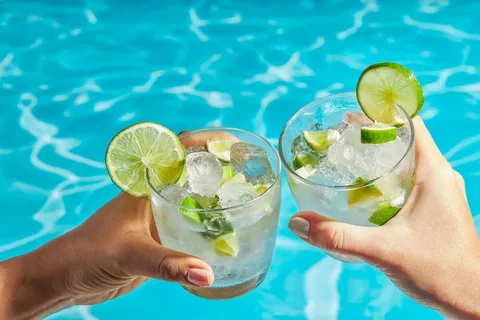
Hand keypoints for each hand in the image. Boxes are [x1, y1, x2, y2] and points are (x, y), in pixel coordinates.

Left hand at [0, 130, 226, 319]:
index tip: (235, 144)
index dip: (206, 141)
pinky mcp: (159, 241)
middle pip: (192, 174)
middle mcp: (154, 198)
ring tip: (247, 201)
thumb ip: (168, 264)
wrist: (66, 279)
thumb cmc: (87, 256)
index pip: (178, 151)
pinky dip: (209, 228)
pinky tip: (227, 236)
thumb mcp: (129, 255)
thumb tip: (208, 273)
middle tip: (250, 174)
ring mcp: (157, 219)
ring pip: (193, 201)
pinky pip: (190, 228)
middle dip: (220, 169)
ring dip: (216, 199)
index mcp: (145, 187)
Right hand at [288, 117, 479, 318]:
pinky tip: (367, 192)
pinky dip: (389, 176)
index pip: (410, 124)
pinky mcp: (438, 208)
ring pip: (409, 161)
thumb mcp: (383, 251)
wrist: (471, 300)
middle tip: (341, 137)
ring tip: (349, 160)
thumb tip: (299, 222)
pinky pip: (411, 180)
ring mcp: (441, 193)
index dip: (380, 114)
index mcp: (434, 172)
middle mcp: (440, 176)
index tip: (351, 115)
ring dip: (381, 156)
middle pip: (406, 140)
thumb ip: (338, 236)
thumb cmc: (440, 271)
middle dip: (373, 135)